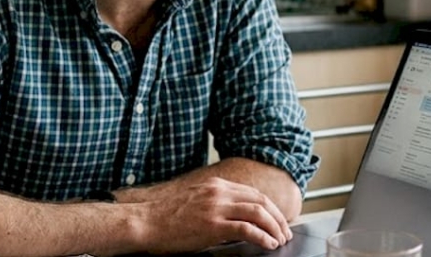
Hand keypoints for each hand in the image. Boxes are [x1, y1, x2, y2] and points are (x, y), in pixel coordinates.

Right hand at [138, 177, 292, 253]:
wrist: (145, 221)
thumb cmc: (165, 216)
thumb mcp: (195, 201)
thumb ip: (215, 204)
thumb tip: (235, 218)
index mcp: (215, 185)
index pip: (252, 193)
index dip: (269, 206)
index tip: (277, 219)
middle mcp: (219, 192)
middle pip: (260, 200)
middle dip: (277, 217)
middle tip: (285, 231)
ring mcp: (216, 208)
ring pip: (258, 212)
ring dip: (274, 227)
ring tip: (280, 239)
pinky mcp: (213, 225)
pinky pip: (247, 229)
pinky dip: (262, 237)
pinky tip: (268, 244)